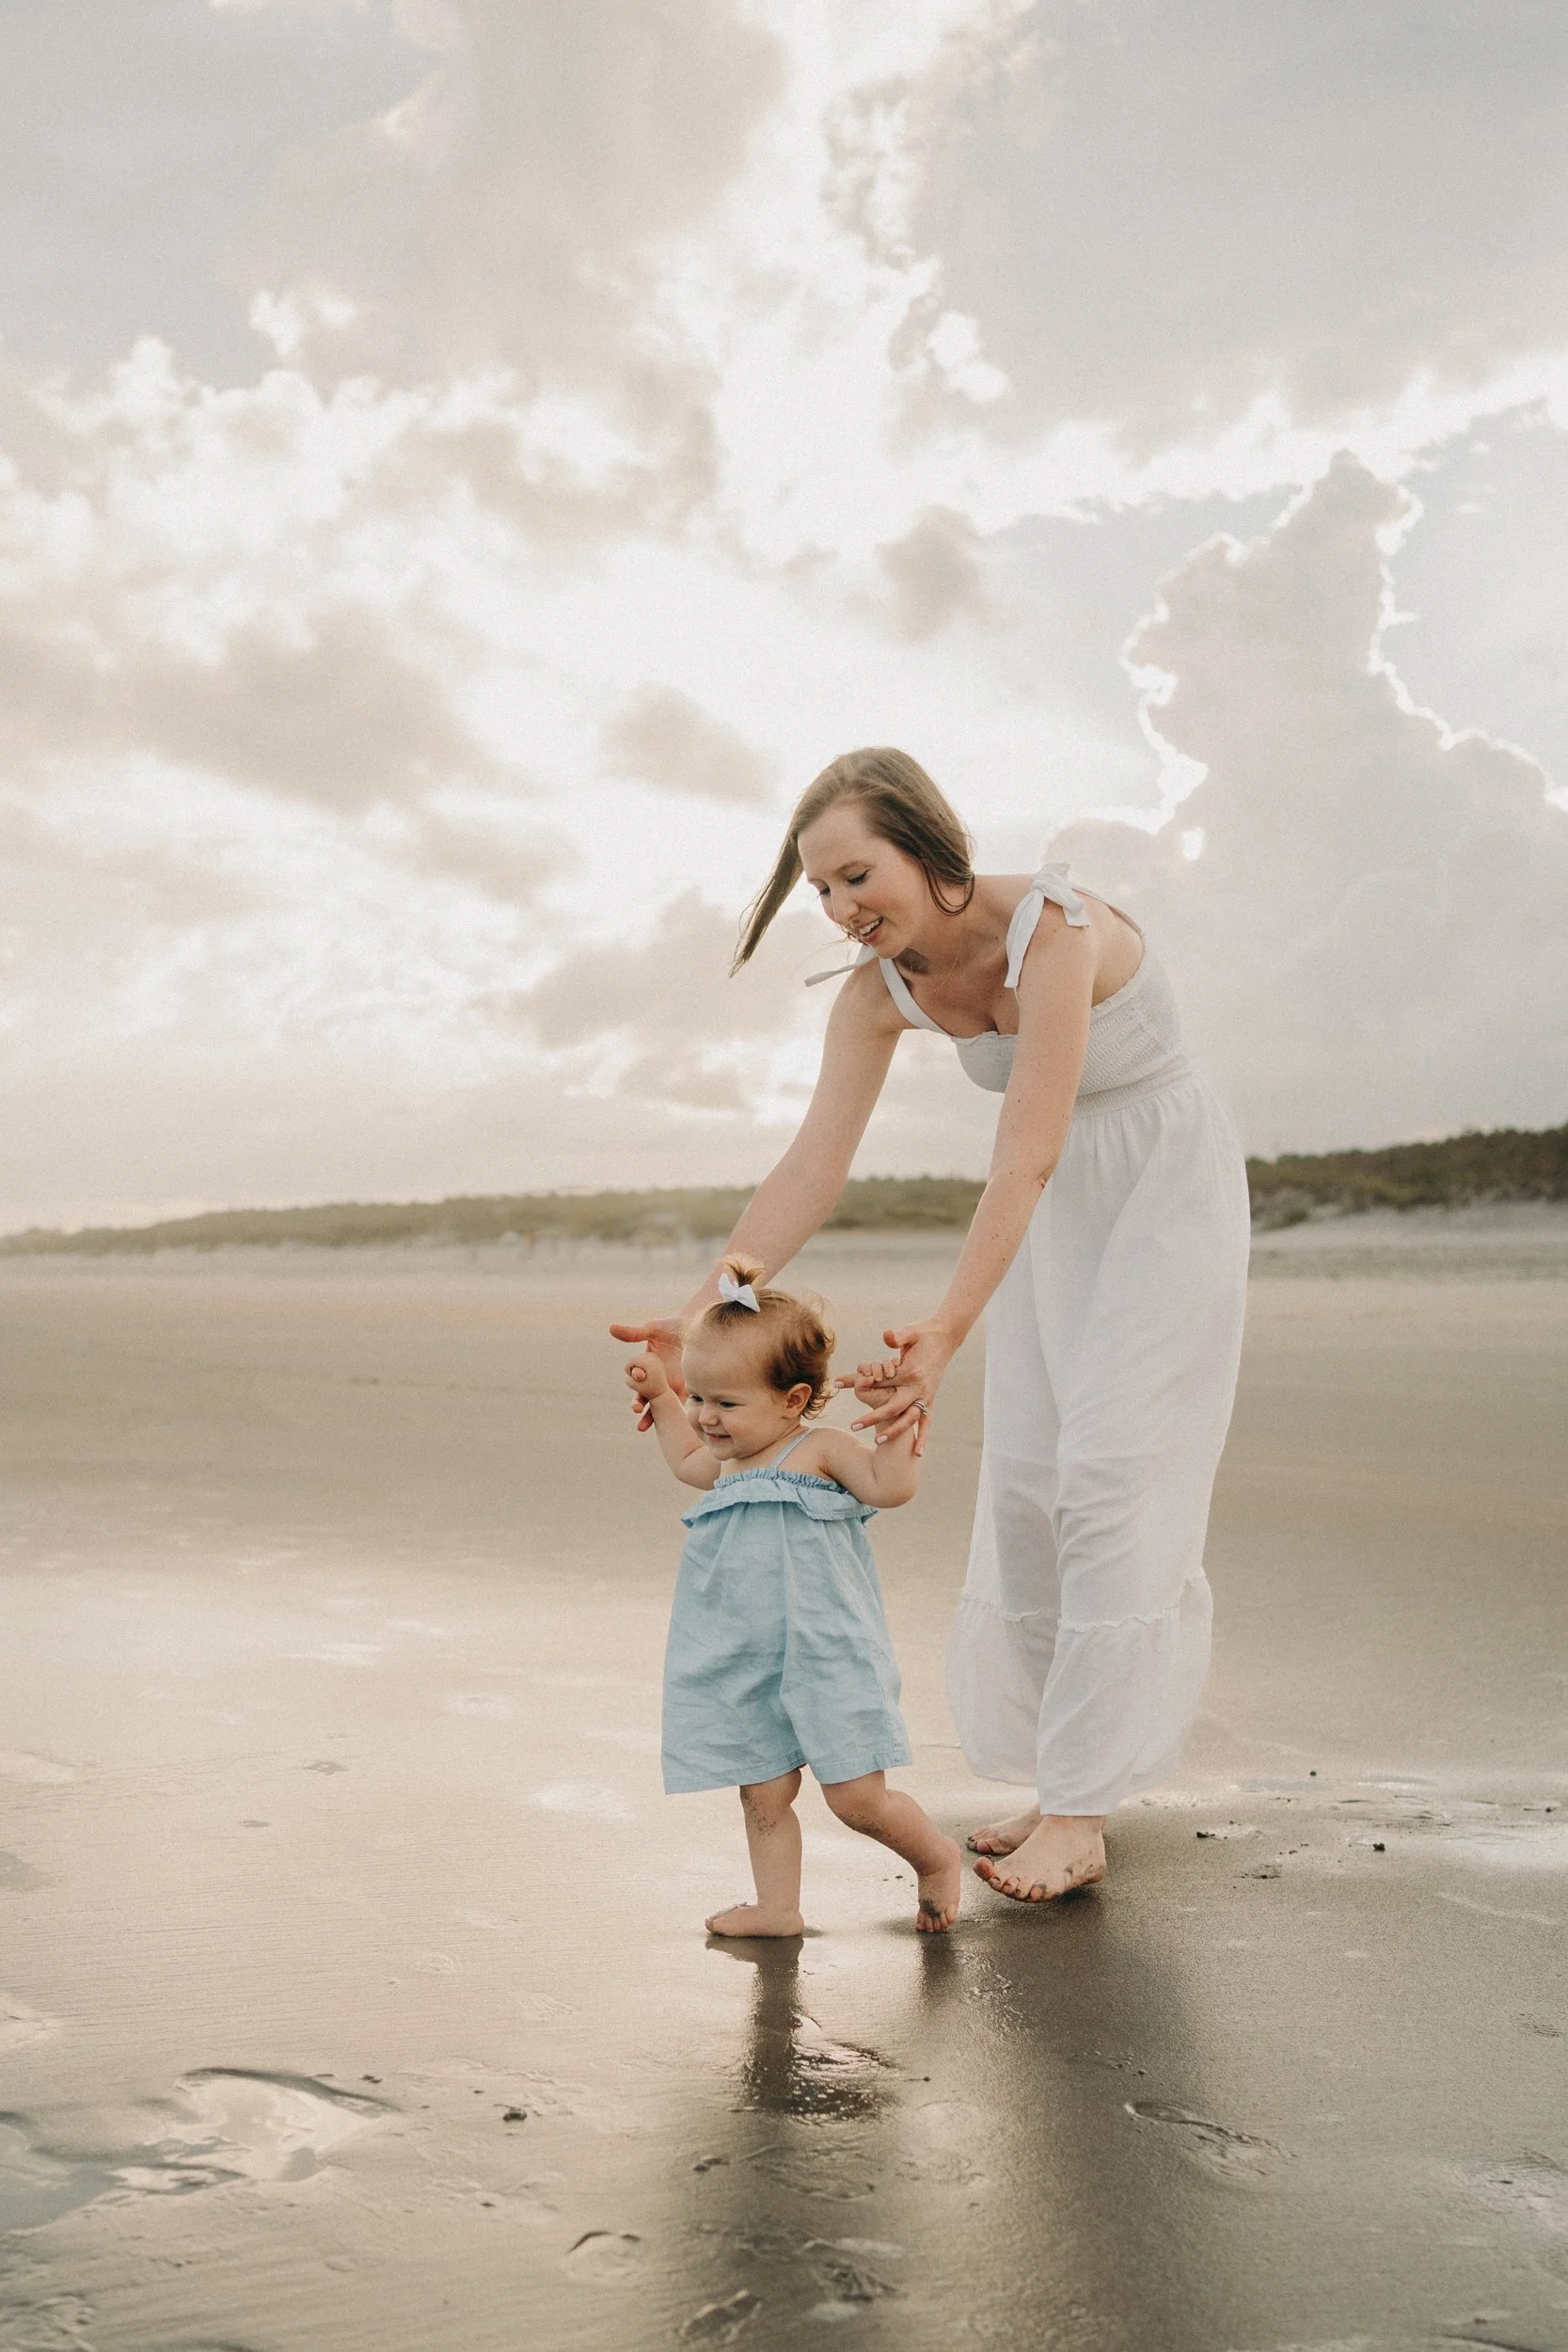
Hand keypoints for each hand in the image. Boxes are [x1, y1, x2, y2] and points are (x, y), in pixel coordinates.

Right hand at [609, 1316, 684, 1428]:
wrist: (698, 1329)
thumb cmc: (673, 1327)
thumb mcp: (653, 1329)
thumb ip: (634, 1332)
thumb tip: (611, 1327)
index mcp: (646, 1366)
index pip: (635, 1378)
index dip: (634, 1380)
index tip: (637, 1377)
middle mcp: (656, 1378)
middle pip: (643, 1395)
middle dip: (638, 1404)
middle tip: (636, 1409)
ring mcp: (670, 1385)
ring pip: (658, 1406)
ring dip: (649, 1417)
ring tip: (642, 1427)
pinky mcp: (685, 1390)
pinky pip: (678, 1406)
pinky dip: (673, 1416)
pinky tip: (671, 1426)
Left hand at [848, 1321, 954, 1454]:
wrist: (946, 1337)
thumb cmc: (923, 1333)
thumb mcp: (910, 1331)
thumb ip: (897, 1336)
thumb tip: (886, 1335)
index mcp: (912, 1372)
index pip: (883, 1383)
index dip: (864, 1385)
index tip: (846, 1389)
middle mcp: (920, 1387)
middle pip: (893, 1407)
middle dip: (873, 1417)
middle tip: (853, 1425)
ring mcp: (926, 1395)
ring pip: (909, 1419)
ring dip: (894, 1431)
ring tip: (877, 1441)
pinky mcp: (931, 1398)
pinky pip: (926, 1422)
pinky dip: (922, 1437)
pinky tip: (917, 1453)